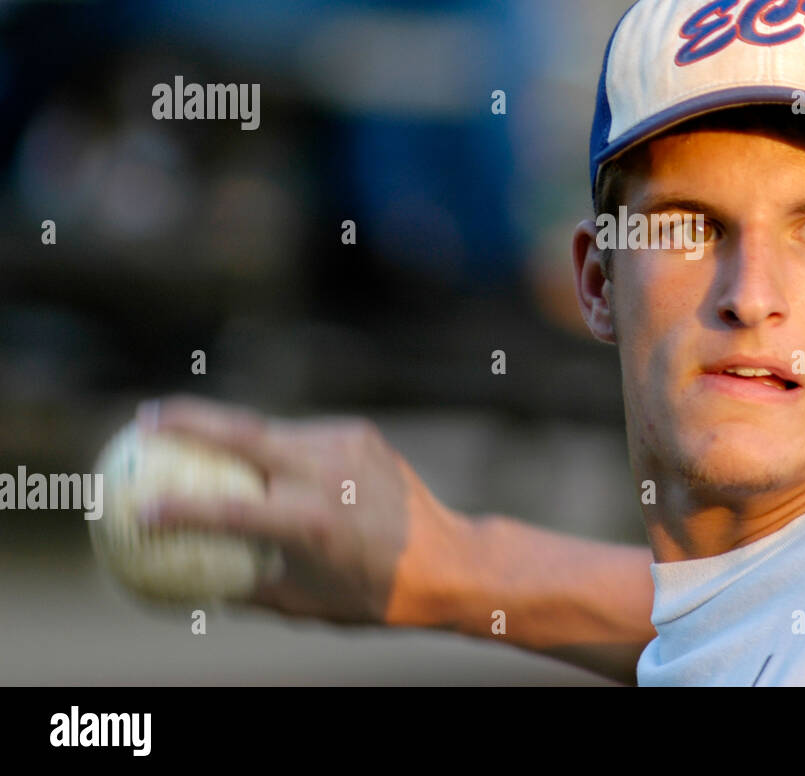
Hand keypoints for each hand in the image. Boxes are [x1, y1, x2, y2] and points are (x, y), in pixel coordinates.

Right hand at [135, 395, 470, 625]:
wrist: (446, 558)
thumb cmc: (372, 593)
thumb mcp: (305, 606)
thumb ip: (247, 591)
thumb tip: (193, 585)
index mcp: (310, 523)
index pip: (230, 511)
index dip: (179, 509)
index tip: (139, 508)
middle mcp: (326, 474)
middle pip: (244, 434)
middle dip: (187, 420)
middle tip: (144, 418)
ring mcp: (345, 445)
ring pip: (273, 431)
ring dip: (237, 437)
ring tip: (193, 437)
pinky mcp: (359, 433)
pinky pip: (304, 435)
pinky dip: (279, 447)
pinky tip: (261, 457)